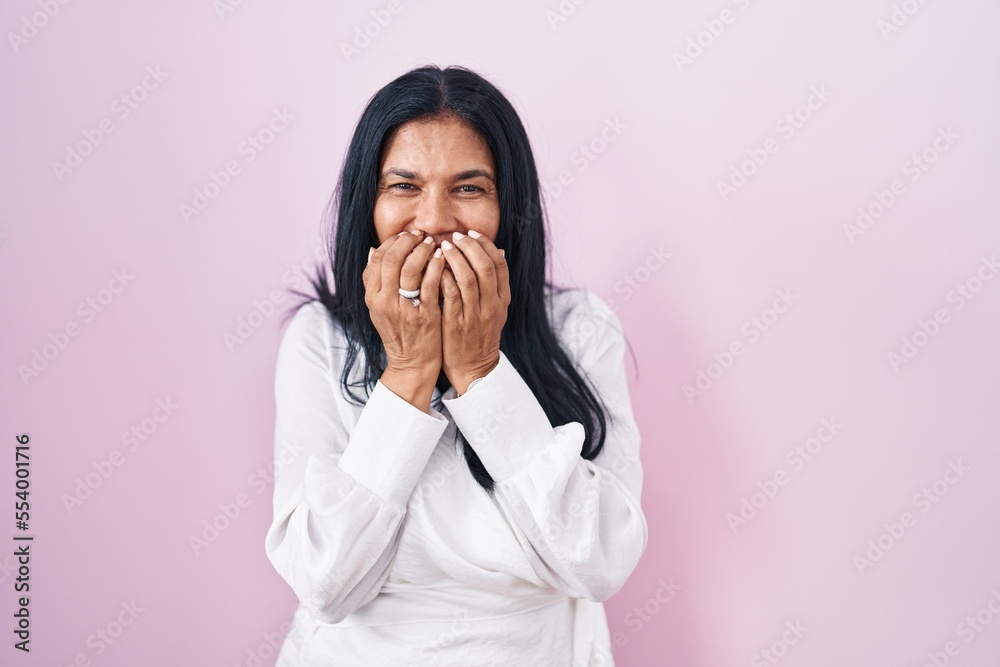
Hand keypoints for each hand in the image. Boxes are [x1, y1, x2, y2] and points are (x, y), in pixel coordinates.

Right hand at [362, 231, 445, 380]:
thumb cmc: (399, 331)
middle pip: (391, 259)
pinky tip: (442, 259)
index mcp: (372, 297)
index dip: (392, 242)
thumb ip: (375, 281)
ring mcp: (404, 309)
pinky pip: (429, 284)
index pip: (376, 258)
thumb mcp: (379, 307)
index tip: (406, 236)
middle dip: (407, 242)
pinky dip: (436, 266)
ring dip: (422, 250)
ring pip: (409, 268)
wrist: (412, 363)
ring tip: (433, 243)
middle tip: (420, 235)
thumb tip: (372, 250)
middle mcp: (384, 302)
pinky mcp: (424, 315)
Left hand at [439, 231, 510, 393]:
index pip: (499, 264)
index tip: (471, 233)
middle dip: (470, 246)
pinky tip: (434, 267)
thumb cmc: (479, 334)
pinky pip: (450, 294)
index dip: (485, 245)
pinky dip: (443, 276)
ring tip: (442, 245)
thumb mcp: (495, 309)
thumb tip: (498, 251)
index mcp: (503, 299)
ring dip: (455, 258)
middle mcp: (492, 305)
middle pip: (485, 267)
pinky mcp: (456, 322)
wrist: (473, 367)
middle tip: (455, 236)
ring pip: (468, 278)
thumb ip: (495, 283)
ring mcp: (475, 314)